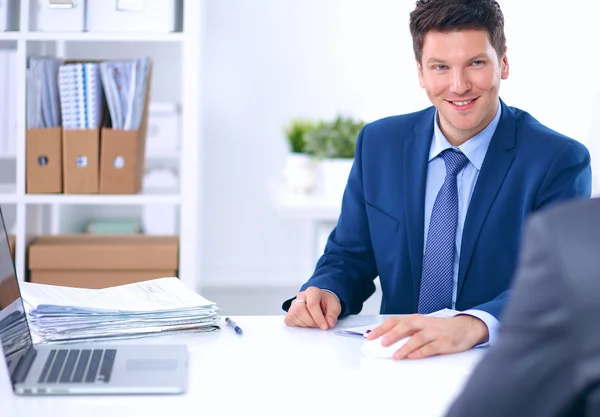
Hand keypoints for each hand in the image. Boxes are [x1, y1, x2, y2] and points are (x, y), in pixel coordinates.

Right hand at [284, 287, 340, 329]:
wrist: (321, 300)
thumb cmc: (326, 302)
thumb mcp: (335, 306)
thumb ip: (333, 314)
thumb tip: (329, 323)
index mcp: (312, 292)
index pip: (312, 304)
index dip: (318, 317)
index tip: (324, 326)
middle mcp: (301, 296)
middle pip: (300, 310)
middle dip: (311, 322)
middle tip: (319, 325)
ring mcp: (293, 304)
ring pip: (294, 316)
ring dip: (305, 325)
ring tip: (314, 323)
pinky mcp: (290, 312)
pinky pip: (289, 320)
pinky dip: (298, 326)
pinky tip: (306, 324)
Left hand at [366, 314, 488, 359]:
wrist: (465, 327)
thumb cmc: (440, 328)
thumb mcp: (421, 326)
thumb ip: (406, 332)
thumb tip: (385, 339)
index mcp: (415, 319)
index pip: (394, 321)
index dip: (381, 328)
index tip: (370, 336)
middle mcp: (423, 324)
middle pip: (405, 326)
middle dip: (392, 335)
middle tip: (382, 343)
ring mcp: (434, 333)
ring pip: (417, 338)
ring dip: (405, 347)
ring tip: (396, 355)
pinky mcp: (444, 342)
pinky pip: (431, 347)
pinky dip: (421, 352)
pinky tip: (413, 357)